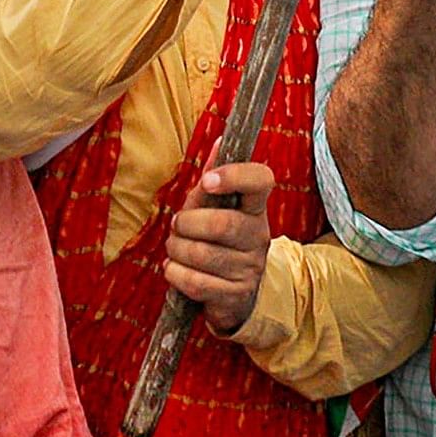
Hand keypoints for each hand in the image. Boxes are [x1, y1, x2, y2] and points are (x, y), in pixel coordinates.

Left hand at [162, 161, 275, 334]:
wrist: (235, 294)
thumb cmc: (219, 242)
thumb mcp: (216, 209)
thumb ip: (213, 181)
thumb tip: (221, 142)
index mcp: (255, 208)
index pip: (261, 181)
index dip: (234, 176)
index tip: (208, 180)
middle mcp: (259, 236)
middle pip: (222, 223)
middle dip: (187, 223)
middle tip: (177, 226)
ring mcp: (251, 267)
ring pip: (203, 254)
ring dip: (177, 250)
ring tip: (175, 248)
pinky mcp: (236, 295)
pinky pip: (196, 282)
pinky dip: (175, 274)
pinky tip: (174, 269)